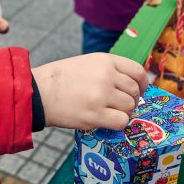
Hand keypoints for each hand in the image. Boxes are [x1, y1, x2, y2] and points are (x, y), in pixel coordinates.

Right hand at [33, 53, 148, 130]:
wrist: (39, 92)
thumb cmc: (61, 79)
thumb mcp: (87, 63)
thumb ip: (109, 70)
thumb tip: (131, 86)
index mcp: (105, 60)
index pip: (137, 71)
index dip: (143, 83)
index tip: (141, 90)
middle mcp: (106, 76)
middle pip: (135, 91)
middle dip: (132, 99)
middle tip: (121, 104)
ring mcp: (102, 96)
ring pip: (130, 107)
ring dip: (125, 112)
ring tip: (112, 112)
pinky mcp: (95, 115)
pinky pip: (121, 121)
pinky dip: (118, 122)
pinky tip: (108, 120)